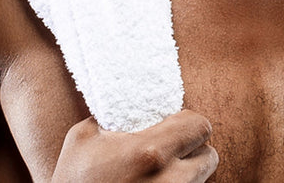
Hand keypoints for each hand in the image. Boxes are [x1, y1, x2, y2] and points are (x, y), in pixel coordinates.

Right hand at [52, 110, 218, 181]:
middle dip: (193, 149)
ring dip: (186, 172)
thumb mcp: (82, 139)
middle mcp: (170, 179)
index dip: (189, 121)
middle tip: (173, 148)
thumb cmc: (74, 181)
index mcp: (150, 152)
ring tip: (160, 171)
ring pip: (200, 179)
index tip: (175, 124)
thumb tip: (128, 108)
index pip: (199, 126)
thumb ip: (110, 117)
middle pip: (209, 156)